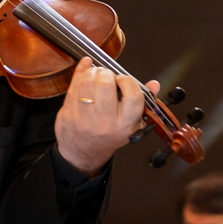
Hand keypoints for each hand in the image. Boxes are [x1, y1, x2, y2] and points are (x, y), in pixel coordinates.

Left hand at [55, 57, 159, 175]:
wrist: (85, 153)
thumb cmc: (109, 134)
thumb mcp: (131, 124)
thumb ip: (143, 102)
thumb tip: (154, 85)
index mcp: (125, 124)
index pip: (133, 96)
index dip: (128, 81)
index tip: (123, 79)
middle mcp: (105, 123)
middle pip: (106, 85)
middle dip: (106, 73)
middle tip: (107, 74)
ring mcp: (85, 119)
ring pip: (87, 84)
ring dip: (92, 72)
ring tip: (96, 74)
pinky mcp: (69, 115)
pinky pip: (73, 87)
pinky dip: (79, 74)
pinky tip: (84, 70)